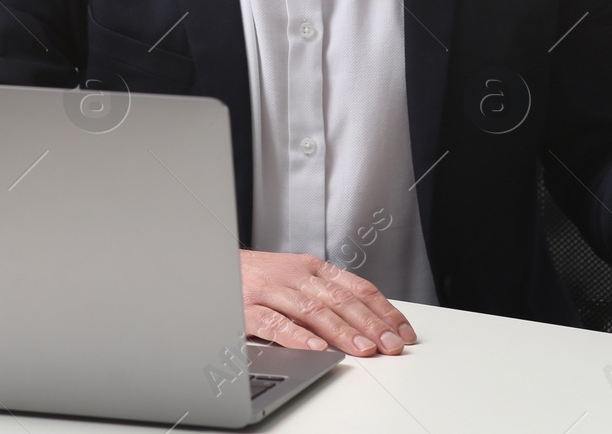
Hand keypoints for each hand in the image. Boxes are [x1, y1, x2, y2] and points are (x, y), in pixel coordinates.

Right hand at [239, 250, 415, 355]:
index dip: (383, 309)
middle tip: (391, 344)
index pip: (357, 287)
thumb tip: (367, 323)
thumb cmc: (256, 277)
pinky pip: (274, 323)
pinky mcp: (246, 308)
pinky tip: (314, 348)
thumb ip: (326, 296)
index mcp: (312, 267)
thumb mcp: (296, 278)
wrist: (208, 264)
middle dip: (370, 324)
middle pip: (340, 300)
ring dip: (341, 331)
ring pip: (313, 310)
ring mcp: (270, 290)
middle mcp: (295, 275)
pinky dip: (296, 336)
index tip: (402, 331)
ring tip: (363, 348)